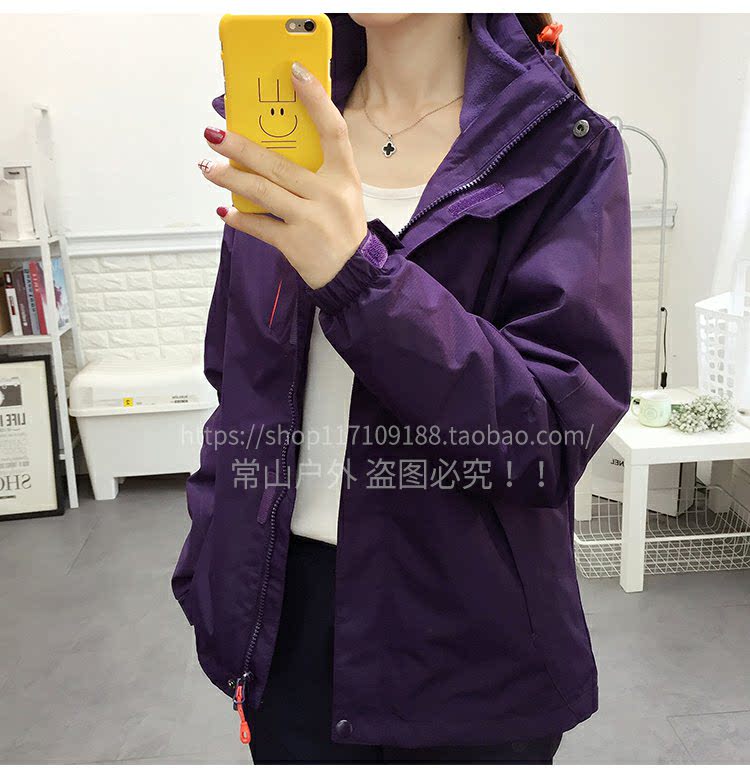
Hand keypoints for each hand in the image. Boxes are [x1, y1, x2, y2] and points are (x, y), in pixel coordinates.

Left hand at [198, 61, 367, 289]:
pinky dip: (239, 219)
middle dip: (242, 147)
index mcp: (344, 176)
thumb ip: (315, 170)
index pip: (333, 130)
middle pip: (279, 164)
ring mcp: (311, 221)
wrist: (353, 274)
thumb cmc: (341, 227)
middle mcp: (329, 196)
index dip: (316, 99)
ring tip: (209, 167)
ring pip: (263, 192)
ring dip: (230, 178)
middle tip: (215, 133)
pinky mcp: (295, 244)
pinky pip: (260, 227)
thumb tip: (271, 147)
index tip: (295, 72)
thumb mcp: (341, 193)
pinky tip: (224, 210)